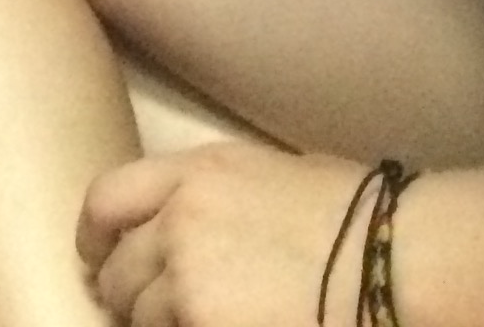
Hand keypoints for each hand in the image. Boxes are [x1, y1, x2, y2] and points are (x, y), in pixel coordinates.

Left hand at [80, 141, 377, 326]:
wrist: (388, 258)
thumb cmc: (352, 214)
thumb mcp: (270, 174)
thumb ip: (214, 196)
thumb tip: (185, 224)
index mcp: (198, 172)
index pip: (108, 198)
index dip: (95, 235)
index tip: (99, 256)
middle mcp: (179, 222)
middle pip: (116, 270)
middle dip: (127, 293)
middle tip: (150, 309)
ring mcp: (187, 283)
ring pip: (138, 319)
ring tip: (195, 320)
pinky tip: (216, 326)